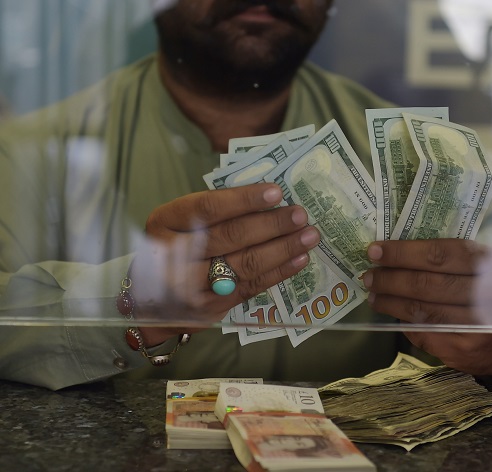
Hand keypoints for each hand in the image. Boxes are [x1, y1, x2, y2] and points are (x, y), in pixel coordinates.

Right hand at [129, 183, 319, 345]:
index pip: (208, 208)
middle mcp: (173, 255)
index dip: (245, 200)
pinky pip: (251, 287)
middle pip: (231, 237)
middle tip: (300, 215)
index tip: (276, 192)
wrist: (151, 299)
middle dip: (272, 225)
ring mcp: (190, 286)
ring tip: (308, 236)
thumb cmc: (176, 246)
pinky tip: (299, 259)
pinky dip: (279, 272)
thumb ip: (215, 211)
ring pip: (244, 264)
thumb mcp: (181, 221)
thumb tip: (269, 197)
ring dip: (283, 249)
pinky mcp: (210, 308)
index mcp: (165, 222)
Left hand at [362, 239, 491, 375]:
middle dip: (390, 278)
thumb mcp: (484, 271)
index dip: (403, 252)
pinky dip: (403, 321)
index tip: (376, 250)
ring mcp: (475, 324)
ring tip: (373, 294)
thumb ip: (450, 261)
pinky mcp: (462, 348)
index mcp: (489, 265)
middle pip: (426, 282)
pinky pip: (422, 331)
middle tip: (369, 275)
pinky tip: (391, 313)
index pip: (439, 254)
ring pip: (421, 309)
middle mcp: (486, 294)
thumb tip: (398, 256)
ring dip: (390, 301)